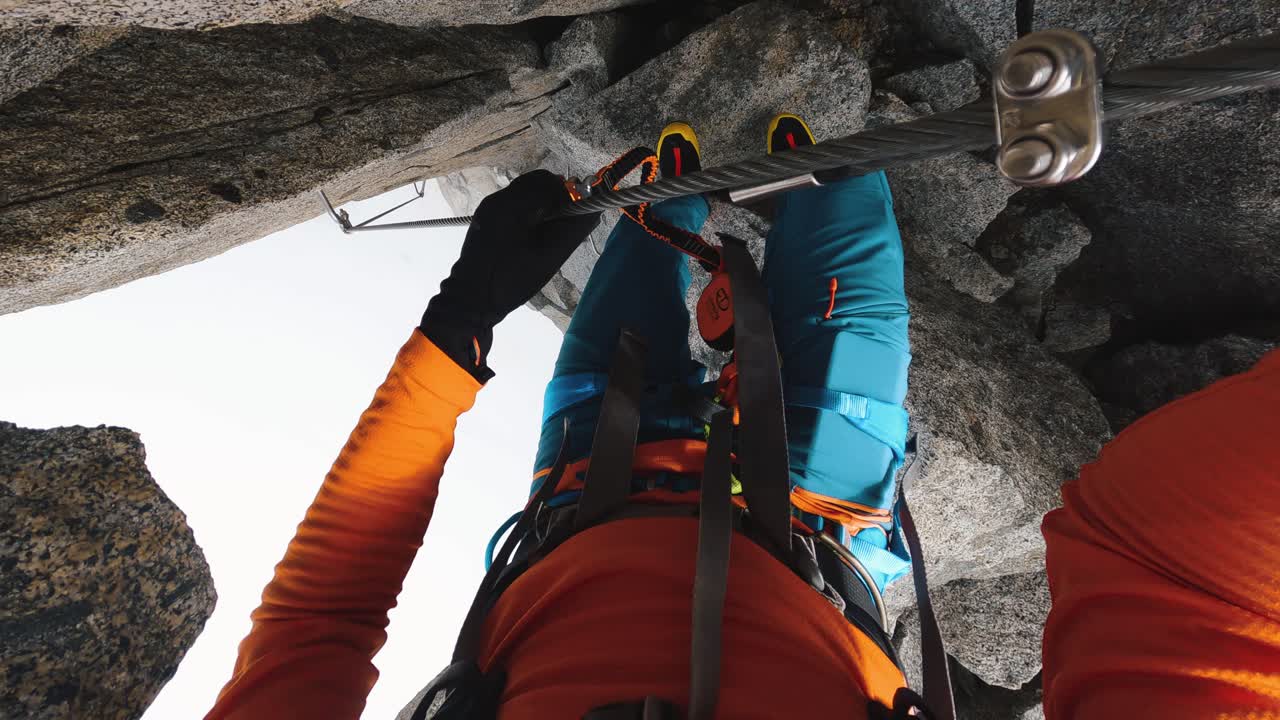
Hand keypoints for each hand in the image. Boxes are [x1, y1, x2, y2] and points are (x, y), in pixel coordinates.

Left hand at [421, 170, 599, 379]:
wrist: (471, 299)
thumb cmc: (512, 281)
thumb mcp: (549, 257)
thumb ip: (574, 229)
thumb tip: (593, 209)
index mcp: (511, 206)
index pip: (548, 182)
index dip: (567, 194)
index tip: (575, 213)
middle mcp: (496, 200)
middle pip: (534, 182)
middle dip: (554, 196)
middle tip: (564, 220)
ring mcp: (487, 207)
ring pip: (523, 191)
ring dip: (541, 202)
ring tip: (548, 229)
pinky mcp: (484, 217)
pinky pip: (512, 202)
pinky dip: (527, 210)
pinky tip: (530, 234)